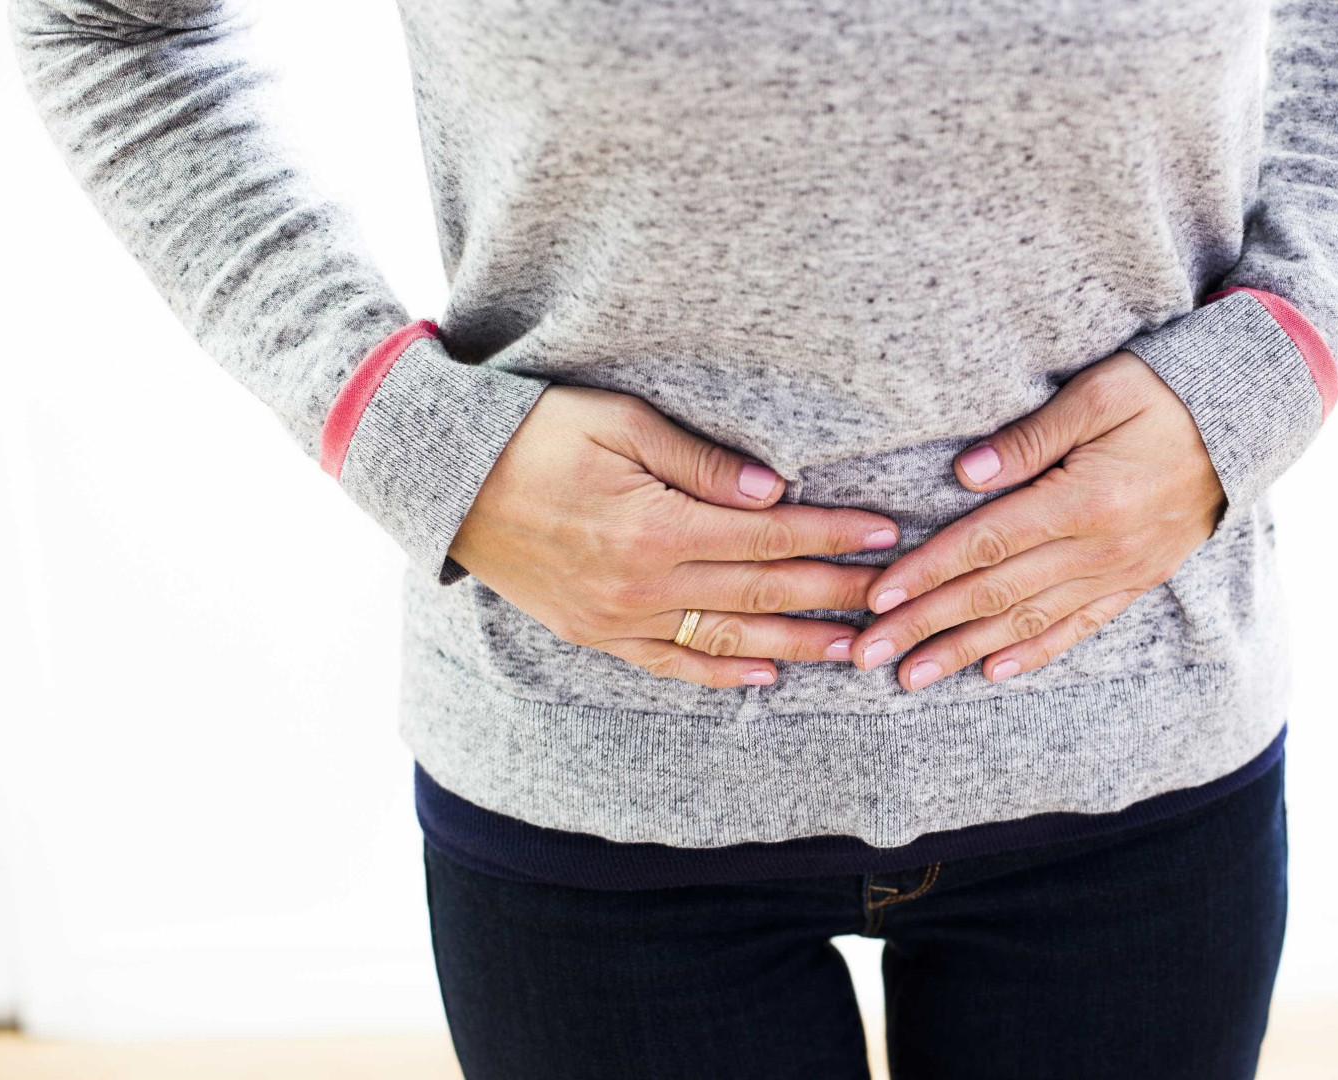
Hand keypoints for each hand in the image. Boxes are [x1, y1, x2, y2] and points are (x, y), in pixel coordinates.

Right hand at [449, 386, 899, 687]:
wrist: (445, 481)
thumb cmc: (533, 432)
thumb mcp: (617, 423)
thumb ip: (698, 461)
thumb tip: (772, 492)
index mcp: (655, 527)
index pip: (769, 535)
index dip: (831, 535)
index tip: (883, 532)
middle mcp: (642, 583)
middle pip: (761, 590)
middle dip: (833, 592)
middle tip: (892, 596)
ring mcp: (618, 617)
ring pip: (726, 637)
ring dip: (794, 643)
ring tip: (851, 649)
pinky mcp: (594, 632)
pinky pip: (670, 663)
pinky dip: (718, 671)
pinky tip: (762, 675)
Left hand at [850, 351, 1224, 690]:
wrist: (1247, 424)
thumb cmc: (1167, 395)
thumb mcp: (1102, 394)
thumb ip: (1034, 437)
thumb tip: (967, 475)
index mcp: (1084, 501)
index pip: (986, 545)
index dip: (927, 573)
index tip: (878, 598)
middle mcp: (1099, 549)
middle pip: (995, 595)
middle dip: (927, 627)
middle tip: (869, 656)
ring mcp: (1118, 572)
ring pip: (1028, 622)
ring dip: (965, 652)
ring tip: (913, 677)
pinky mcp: (1134, 582)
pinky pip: (1077, 627)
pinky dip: (1033, 652)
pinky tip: (993, 671)